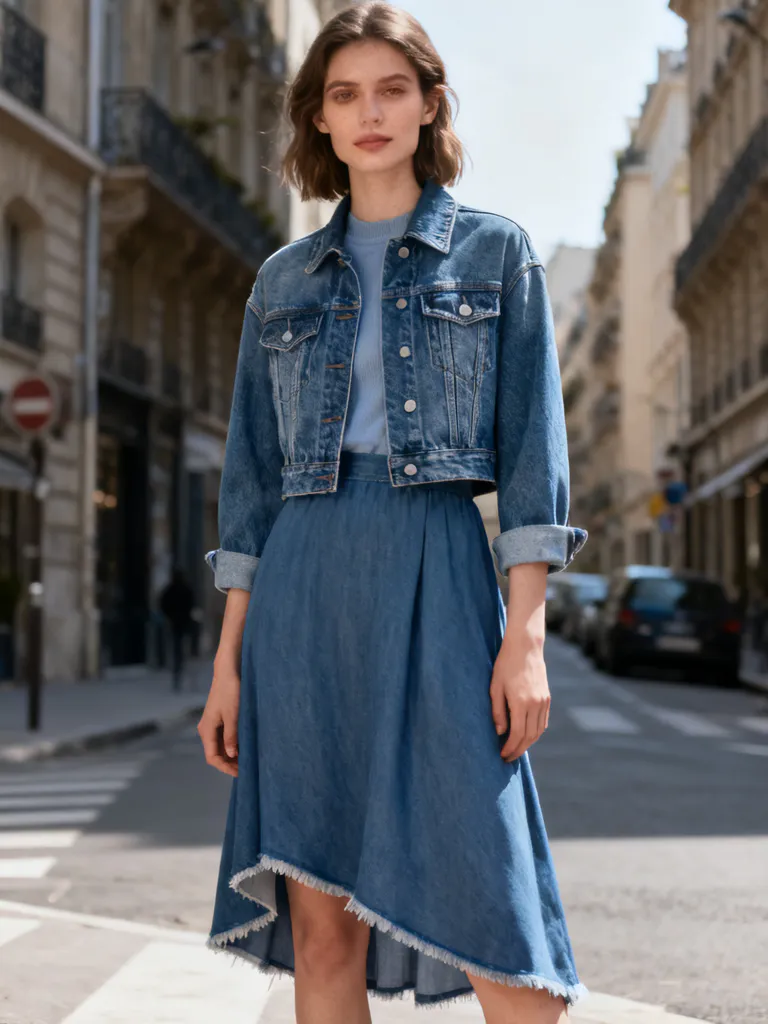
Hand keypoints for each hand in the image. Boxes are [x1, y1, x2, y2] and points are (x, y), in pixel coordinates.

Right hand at [197, 663, 239, 777]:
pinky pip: (224, 737)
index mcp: (207, 730)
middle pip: (216, 753)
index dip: (226, 767)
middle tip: (247, 768)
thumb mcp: (233, 715)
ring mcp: (212, 724)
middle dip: (230, 763)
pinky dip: (233, 744)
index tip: (241, 773)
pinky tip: (245, 745)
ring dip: (232, 754)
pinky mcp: (219, 718)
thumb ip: (232, 736)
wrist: (228, 671)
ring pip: (221, 746)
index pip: (213, 757)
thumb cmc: (230, 691)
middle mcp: (207, 729)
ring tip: (248, 758)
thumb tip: (232, 755)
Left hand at [490, 635, 550, 761]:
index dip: (510, 747)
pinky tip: (525, 735)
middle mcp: (535, 704)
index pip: (517, 734)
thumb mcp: (495, 687)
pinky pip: (543, 722)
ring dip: (528, 743)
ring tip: (516, 749)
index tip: (502, 755)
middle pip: (529, 736)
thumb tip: (500, 732)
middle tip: (508, 757)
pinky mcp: (547, 698)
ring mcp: (544, 701)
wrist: (525, 647)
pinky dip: (535, 732)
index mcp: (521, 702)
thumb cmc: (505, 665)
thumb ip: (497, 711)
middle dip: (518, 749)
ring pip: (538, 731)